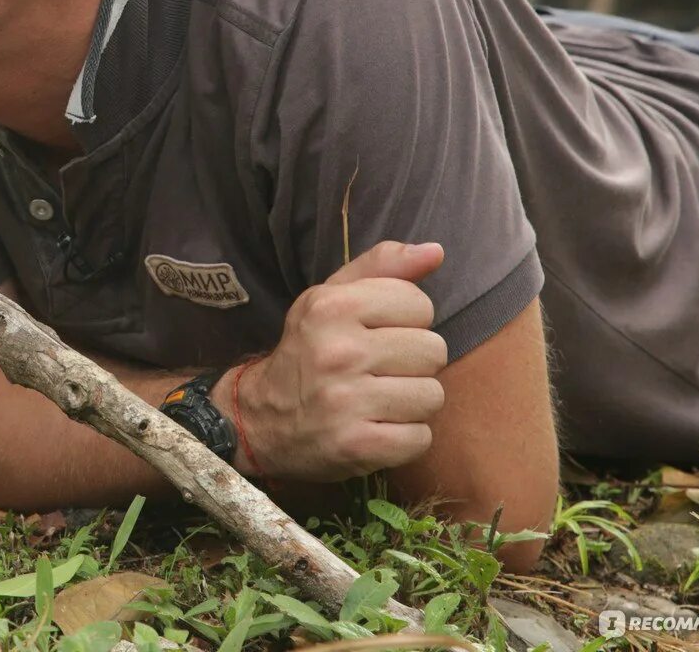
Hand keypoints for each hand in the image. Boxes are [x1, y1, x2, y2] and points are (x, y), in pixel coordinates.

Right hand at [227, 241, 449, 481]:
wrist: (261, 419)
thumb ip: (382, 268)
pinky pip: (421, 438)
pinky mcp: (356, 446)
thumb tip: (436, 251)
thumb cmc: (308, 350)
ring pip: (432, 396)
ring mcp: (346, 402)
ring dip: (412, 402)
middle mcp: (338, 352)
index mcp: (331, 307)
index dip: (406, 320)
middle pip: (433, 351)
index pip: (419, 304)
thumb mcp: (331, 297)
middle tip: (379, 370)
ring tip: (380, 400)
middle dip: (413, 363)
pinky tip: (377, 428)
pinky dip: (405, 438)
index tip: (378, 334)